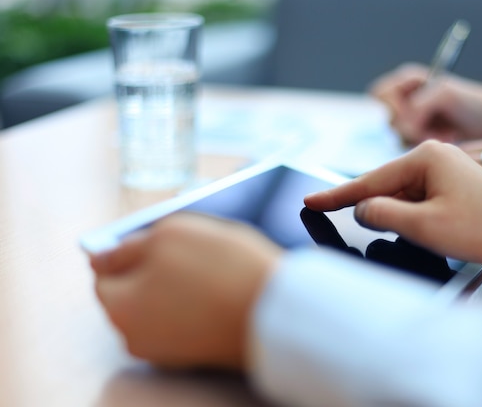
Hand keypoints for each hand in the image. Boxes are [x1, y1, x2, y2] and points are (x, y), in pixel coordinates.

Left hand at [90, 213, 282, 369]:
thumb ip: (128, 246)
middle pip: (134, 293)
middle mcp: (138, 338)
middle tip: (188, 250)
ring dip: (178, 284)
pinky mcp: (200, 352)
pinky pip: (187, 318)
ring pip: (163, 304)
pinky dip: (197, 302)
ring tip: (210, 266)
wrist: (277, 310)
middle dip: (154, 269)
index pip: (104, 276)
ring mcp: (169, 350)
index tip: (151, 241)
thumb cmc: (223, 269)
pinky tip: (220, 286)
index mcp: (121, 309)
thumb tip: (101, 257)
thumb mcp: (169, 234)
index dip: (127, 252)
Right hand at [305, 140, 481, 280]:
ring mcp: (448, 168)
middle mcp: (436, 155)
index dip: (336, 195)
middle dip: (373, 209)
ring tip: (419, 235)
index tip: (310, 200)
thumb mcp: (423, 226)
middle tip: (373, 232)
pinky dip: (413, 215)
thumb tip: (362, 209)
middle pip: (386, 185)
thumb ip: (381, 214)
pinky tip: (423, 230)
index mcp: (426, 157)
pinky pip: (420, 198)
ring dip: (398, 216)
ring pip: (403, 194)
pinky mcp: (456, 183)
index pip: (369, 180)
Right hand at [369, 63, 481, 144]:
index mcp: (405, 81)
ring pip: (395, 136)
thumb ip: (418, 106)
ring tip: (446, 133)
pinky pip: (407, 147)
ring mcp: (408, 119)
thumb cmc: (472, 101)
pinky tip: (446, 138)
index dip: (392, 110)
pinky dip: (426, 146)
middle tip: (433, 129)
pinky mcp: (415, 137)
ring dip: (420, 138)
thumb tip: (400, 126)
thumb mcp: (444, 95)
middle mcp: (402, 99)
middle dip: (408, 127)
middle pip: (385, 119)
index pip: (379, 96)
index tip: (412, 119)